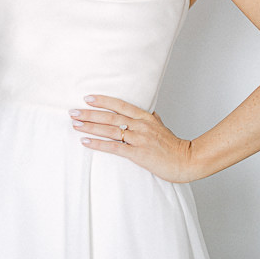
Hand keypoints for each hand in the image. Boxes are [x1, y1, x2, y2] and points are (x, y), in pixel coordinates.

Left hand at [68, 95, 193, 182]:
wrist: (187, 160)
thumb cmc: (173, 145)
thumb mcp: (161, 126)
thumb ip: (152, 118)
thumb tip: (148, 110)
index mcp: (145, 117)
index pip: (120, 104)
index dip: (103, 100)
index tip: (88, 98)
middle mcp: (140, 125)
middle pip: (110, 116)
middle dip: (89, 114)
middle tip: (72, 111)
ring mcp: (139, 139)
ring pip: (110, 130)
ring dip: (90, 127)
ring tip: (75, 124)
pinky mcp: (138, 154)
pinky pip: (114, 147)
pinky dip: (98, 144)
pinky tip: (86, 142)